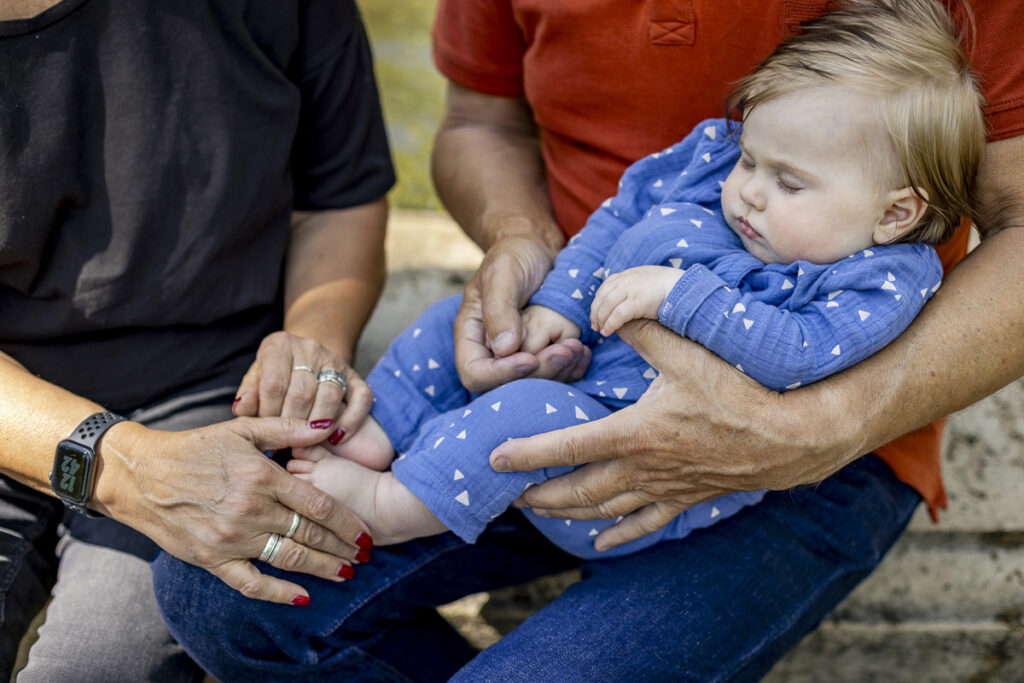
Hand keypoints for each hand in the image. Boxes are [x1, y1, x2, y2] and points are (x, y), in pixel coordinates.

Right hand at [98, 417, 372, 603]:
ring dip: (322, 568)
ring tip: (345, 573)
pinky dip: (279, 592)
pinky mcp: (212, 559)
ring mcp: (231, 537)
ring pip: (289, 557)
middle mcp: (251, 509)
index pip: (317, 503)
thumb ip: (287, 428)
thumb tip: (327, 427)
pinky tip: (303, 596)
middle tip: (364, 555)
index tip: (364, 532)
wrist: (140, 475)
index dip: (345, 521)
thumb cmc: (194, 448)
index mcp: (262, 476)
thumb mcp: (242, 429)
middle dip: (341, 547)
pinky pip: (251, 582)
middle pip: (309, 533)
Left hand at [233, 331, 371, 443]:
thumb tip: (242, 410)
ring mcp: (335, 361)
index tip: (267, 430)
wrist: (304, 356)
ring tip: (308, 440)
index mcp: (279, 345)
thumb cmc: (275, 373)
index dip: (269, 412)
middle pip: (302, 391)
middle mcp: (309, 348)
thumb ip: (249, 393)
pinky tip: (337, 438)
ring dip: (319, 423)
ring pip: (330, 394)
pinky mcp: (355, 375)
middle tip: (285, 442)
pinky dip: (351, 420)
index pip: (274, 383)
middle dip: (292, 422)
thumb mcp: (256, 378)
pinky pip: (361, 397)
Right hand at [455, 234, 589, 392]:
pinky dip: (570, 368)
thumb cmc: (514, 253)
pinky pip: (553, 374)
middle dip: (539, 372)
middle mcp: (491, 351)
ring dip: (559, 371)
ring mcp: (516, 354)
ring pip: (534, 383)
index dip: (501, 374)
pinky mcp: (540, 352)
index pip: (475, 373)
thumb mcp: (503, 274)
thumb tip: (504, 348)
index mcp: (472, 335)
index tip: (530, 358)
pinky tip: (583, 351)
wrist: (537, 245)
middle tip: (565, 351)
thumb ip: (499, 309)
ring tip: (577, 348)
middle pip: (507, 385)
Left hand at [488, 319, 861, 550]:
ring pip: (604, 510)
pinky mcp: (687, 499)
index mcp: (637, 433)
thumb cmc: (741, 390)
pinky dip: (618, 535)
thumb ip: (644, 328)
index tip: (496, 459)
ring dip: (567, 513)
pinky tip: (600, 545)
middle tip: (507, 494)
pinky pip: (645, 524)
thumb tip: (608, 309)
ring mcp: (665, 489)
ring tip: (540, 512)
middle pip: (578, 490)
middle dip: (539, 493)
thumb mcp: (689, 352)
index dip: (528, 452)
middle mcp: (645, 468)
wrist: (793, 436)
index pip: (569, 446)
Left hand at [590, 266, 683, 336]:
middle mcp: (627, 280)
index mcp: (629, 275)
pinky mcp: (637, 302)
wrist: (683, 287)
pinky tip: (608, 332)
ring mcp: (631, 290)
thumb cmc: (669, 288)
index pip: (606, 286)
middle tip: (594, 325)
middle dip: (596, 311)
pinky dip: (610, 324)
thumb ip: (636, 286)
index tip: (596, 312)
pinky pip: (617, 315)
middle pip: (603, 296)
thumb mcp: (648, 281)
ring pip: (607, 305)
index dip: (598, 300)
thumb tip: (628, 299)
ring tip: (600, 330)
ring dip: (601, 319)